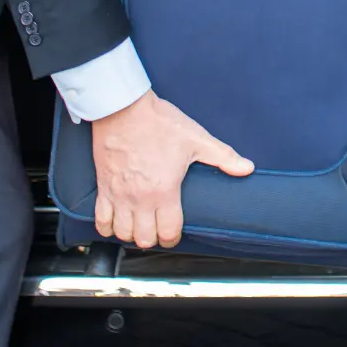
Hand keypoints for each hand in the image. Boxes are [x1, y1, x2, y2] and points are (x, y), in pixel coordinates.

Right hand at [90, 89, 252, 248]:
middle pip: (144, 239)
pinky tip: (117, 222)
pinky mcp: (103, 188)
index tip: (175, 232)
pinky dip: (108, 228)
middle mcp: (139, 198)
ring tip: (140, 226)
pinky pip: (100, 221)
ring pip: (122, 234)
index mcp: (164, 190)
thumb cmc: (158, 122)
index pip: (168, 232)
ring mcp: (118, 195)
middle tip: (159, 229)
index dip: (174, 237)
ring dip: (132, 235)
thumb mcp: (196, 139)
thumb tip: (246, 168)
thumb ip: (223, 157)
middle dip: (153, 239)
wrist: (123, 108)